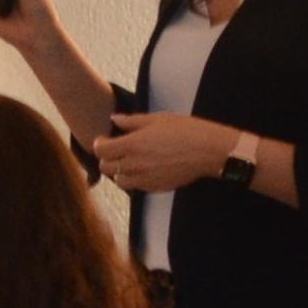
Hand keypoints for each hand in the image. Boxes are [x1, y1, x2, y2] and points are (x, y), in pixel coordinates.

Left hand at [92, 111, 243, 196]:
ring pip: (119, 181)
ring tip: (129, 162)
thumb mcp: (157, 119)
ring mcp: (144, 179)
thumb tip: (114, 119)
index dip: (99, 144)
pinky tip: (143, 169)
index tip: (104, 139)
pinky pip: (136, 188)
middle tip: (115, 150)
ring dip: (119, 172)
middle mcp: (134, 164)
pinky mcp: (155, 188)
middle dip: (107, 158)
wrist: (208, 151)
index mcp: (132, 145)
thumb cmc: (185, 130)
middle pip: (106, 167)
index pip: (101, 150)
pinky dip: (134, 180)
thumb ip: (132, 122)